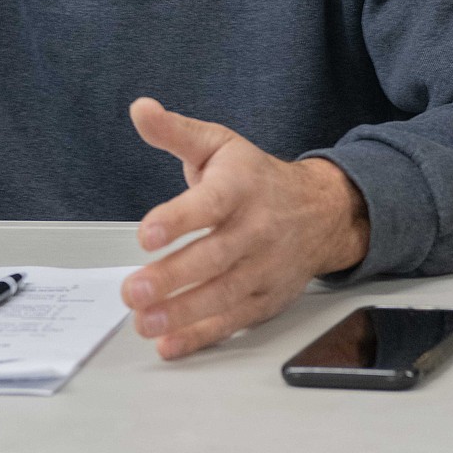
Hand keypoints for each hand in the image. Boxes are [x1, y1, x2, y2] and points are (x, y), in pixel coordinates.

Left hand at [121, 97, 369, 359]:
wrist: (319, 211)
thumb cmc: (256, 177)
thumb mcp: (217, 143)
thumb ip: (175, 131)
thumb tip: (140, 109)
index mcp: (240, 187)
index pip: (210, 204)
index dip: (178, 219)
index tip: (145, 234)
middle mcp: (255, 230)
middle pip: (214, 257)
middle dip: (172, 277)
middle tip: (132, 291)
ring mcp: (263, 269)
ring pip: (223, 295)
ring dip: (182, 313)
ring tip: (144, 320)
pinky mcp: (265, 299)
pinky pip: (233, 322)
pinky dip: (201, 336)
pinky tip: (170, 344)